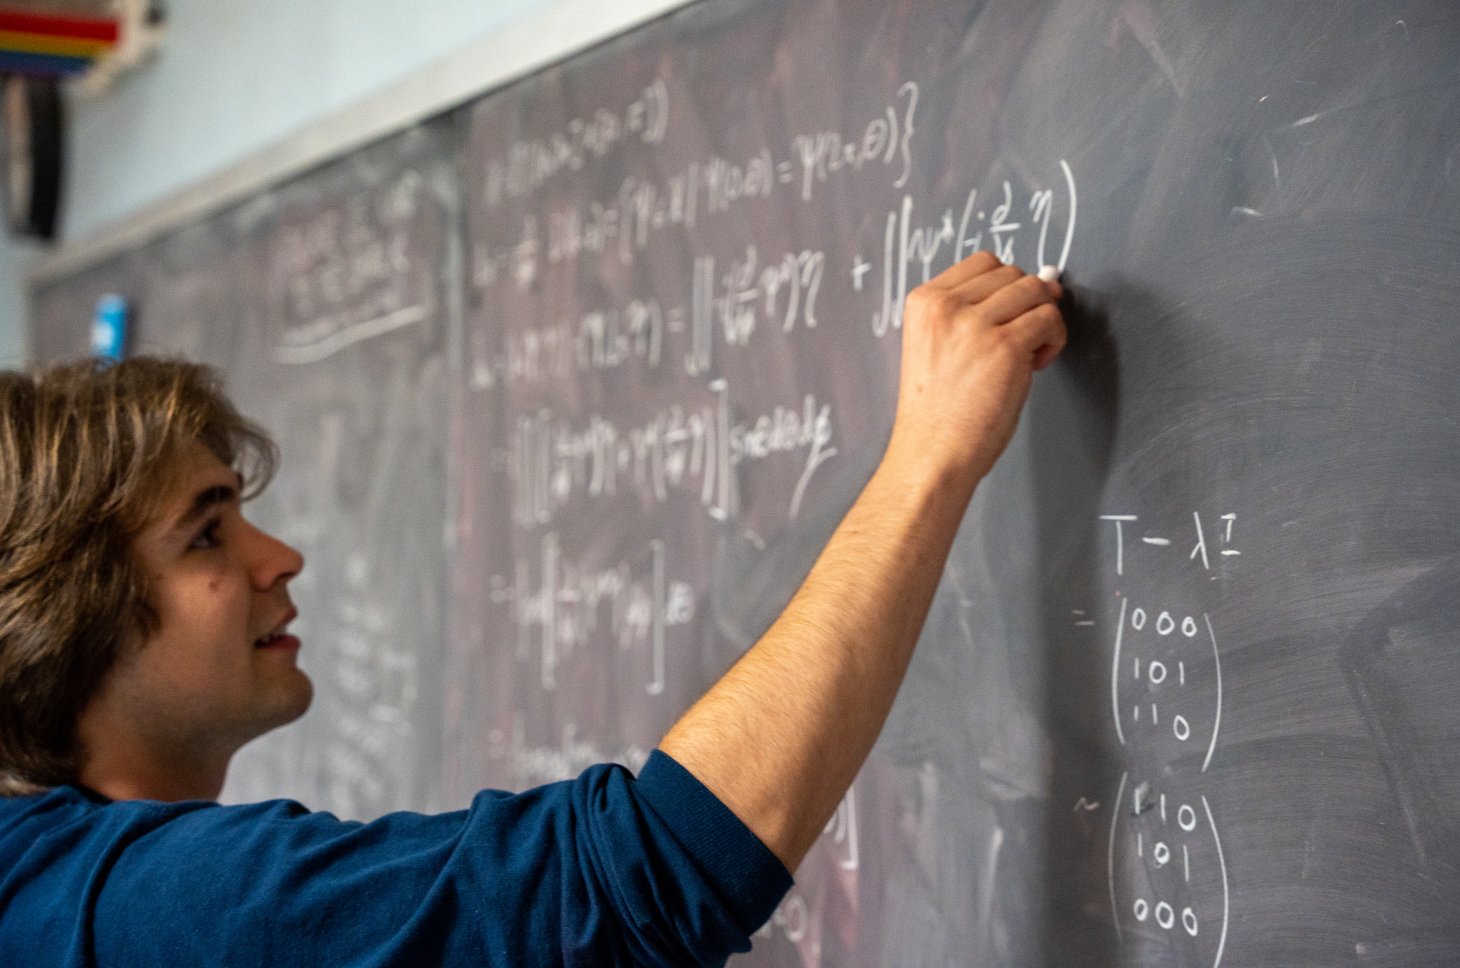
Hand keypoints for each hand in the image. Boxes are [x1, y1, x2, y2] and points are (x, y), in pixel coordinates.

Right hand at [886, 252, 1065, 485]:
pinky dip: (1054, 340)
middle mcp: (947, 306)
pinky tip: (1036, 365)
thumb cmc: (939, 411)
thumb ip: (976, 312)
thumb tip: (1046, 282)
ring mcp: (975, 325)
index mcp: (924, 302)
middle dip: (1026, 304)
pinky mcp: (1005, 347)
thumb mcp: (939, 345)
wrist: (933, 453)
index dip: (1006, 287)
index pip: (983, 262)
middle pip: (1013, 273)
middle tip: (1018, 342)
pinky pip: (1050, 319)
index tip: (1009, 316)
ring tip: (1028, 355)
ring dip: (1043, 319)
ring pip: (1036, 290)